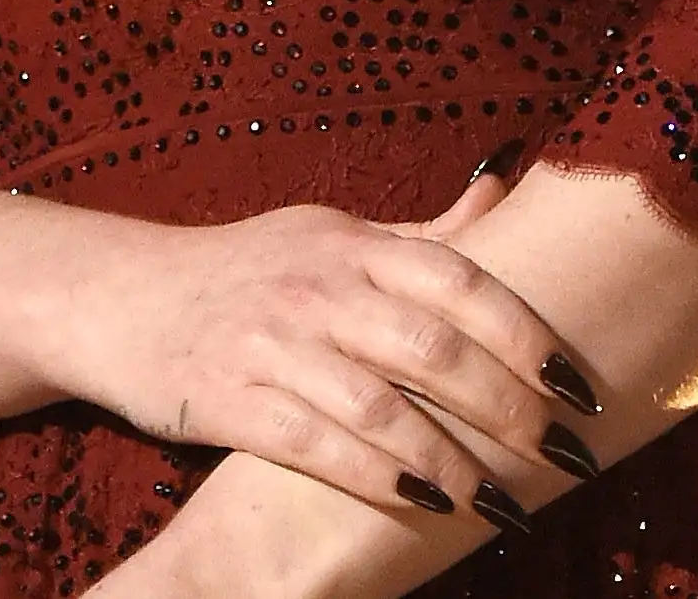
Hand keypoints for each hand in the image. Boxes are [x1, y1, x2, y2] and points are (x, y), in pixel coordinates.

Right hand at [49, 166, 588, 521]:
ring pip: (381, 405)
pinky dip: (376, 476)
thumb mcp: (328, 232)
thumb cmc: (243, 268)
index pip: (458, 277)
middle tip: (565, 455)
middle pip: (432, 347)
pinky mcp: (228, 398)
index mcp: (352, 243)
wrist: (118, 295)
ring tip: (505, 502)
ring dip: (452, 460)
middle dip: (509, 407)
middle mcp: (317, 285)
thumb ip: (418, 233)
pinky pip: (315, 444)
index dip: (525, 330)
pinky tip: (423, 506)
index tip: (579, 383)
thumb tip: (504, 191)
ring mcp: (271, 341)